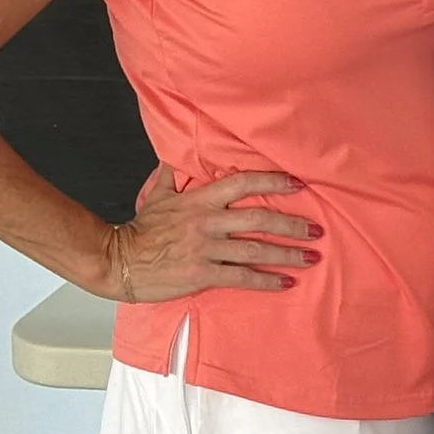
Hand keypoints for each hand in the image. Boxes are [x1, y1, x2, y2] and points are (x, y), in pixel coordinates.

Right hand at [99, 167, 318, 300]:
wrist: (118, 261)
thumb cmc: (140, 230)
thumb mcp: (158, 195)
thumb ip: (173, 173)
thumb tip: (178, 151)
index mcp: (200, 199)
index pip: (243, 182)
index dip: (273, 181)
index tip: (298, 185)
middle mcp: (207, 222)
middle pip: (259, 218)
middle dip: (292, 225)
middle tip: (316, 230)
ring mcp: (206, 249)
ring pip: (256, 249)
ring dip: (287, 254)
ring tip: (311, 257)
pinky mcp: (202, 274)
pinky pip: (241, 277)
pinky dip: (266, 280)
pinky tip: (285, 282)